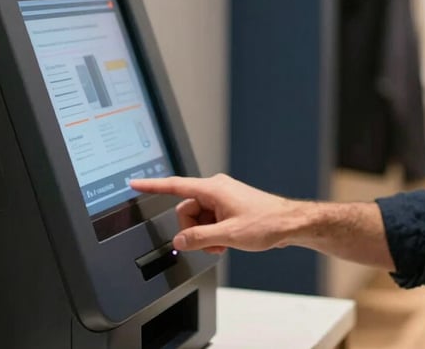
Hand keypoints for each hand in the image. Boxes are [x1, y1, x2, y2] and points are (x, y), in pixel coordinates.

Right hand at [130, 173, 299, 254]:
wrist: (289, 224)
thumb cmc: (266, 223)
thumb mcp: (228, 236)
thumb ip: (198, 238)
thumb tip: (179, 240)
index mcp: (213, 189)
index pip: (175, 186)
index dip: (153, 186)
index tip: (135, 182)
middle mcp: (216, 189)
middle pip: (186, 211)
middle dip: (193, 231)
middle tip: (212, 243)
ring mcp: (222, 198)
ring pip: (197, 219)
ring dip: (204, 235)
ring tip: (223, 243)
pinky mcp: (228, 206)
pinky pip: (209, 221)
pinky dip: (212, 234)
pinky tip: (226, 241)